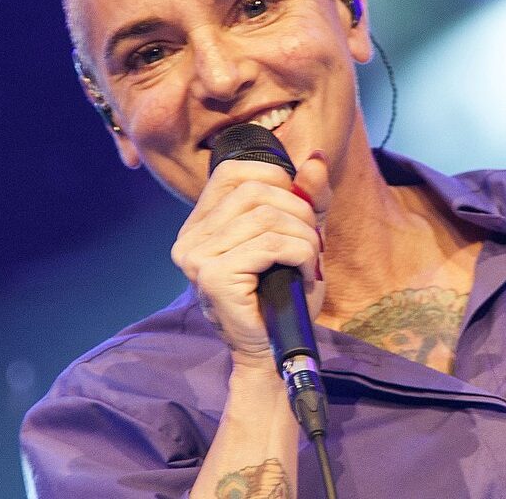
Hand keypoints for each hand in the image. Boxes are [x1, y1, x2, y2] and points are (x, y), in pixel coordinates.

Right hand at [171, 151, 329, 368]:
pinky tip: (306, 271)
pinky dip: (300, 253)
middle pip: (254, 191)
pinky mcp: (213, 276)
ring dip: (303, 235)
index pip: (232, 172)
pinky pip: (269, 244)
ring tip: (310, 258)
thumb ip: (306, 198)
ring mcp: (196, 257)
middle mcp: (190, 237)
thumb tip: (316, 157)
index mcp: (202, 223)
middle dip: (298, 210)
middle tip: (312, 240)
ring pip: (265, 216)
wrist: (274, 349)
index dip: (274, 177)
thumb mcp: (298, 236)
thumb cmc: (283, 294)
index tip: (297, 207)